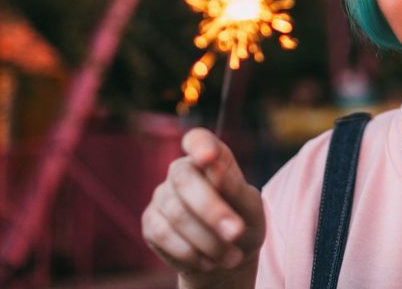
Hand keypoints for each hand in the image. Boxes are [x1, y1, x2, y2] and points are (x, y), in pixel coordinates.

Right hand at [142, 128, 265, 286]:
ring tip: (232, 256)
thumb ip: (235, 189)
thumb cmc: (243, 222)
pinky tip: (209, 261)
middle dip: (212, 209)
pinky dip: (190, 252)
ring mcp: (162, 196)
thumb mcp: (251, 208)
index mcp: (211, 158)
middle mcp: (181, 171)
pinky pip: (164, 235)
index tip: (209, 157)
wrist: (227, 255)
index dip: (200, 145)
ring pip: (176, 213)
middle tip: (236, 232)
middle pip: (184, 179)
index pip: (198, 140)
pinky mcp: (151, 223)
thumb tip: (214, 171)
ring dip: (207, 239)